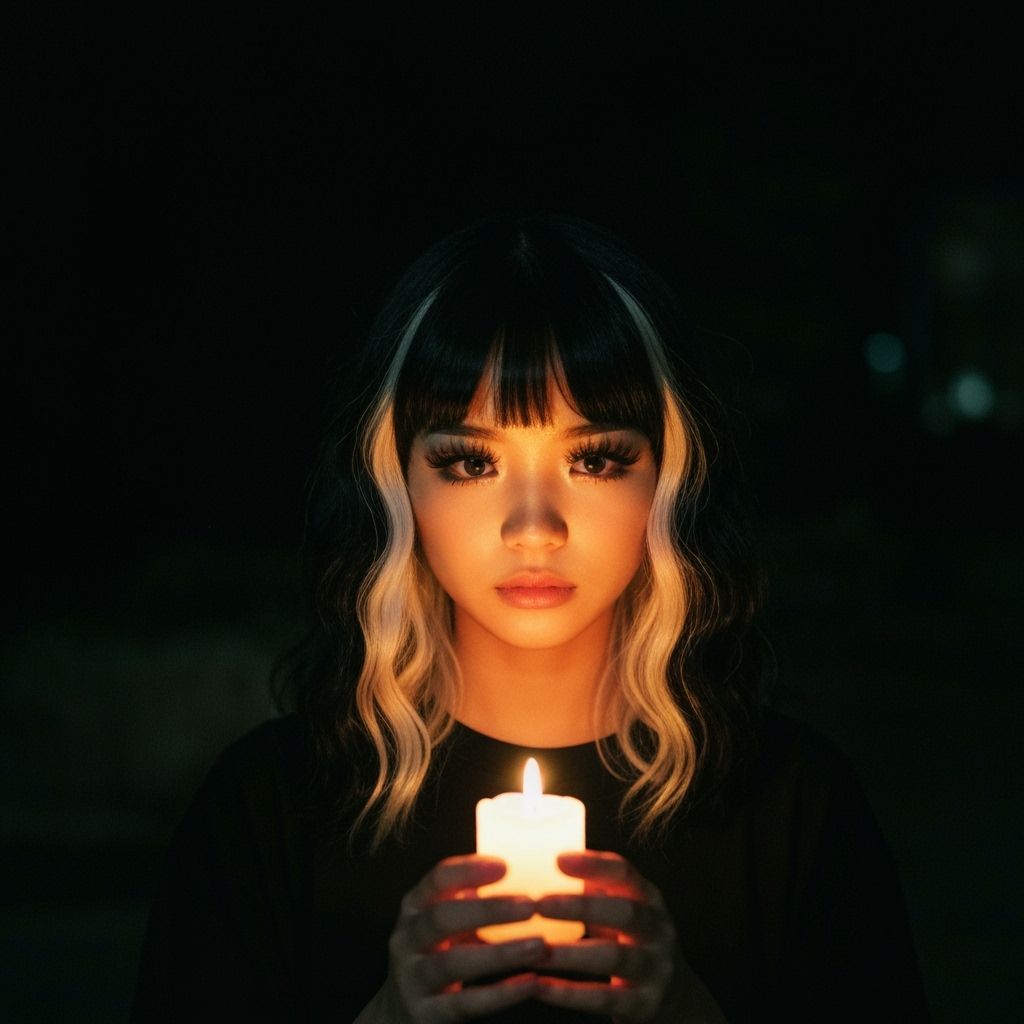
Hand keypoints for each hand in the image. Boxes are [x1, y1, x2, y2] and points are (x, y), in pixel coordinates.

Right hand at [358, 854, 547, 1022]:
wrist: (399, 1012)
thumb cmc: (435, 953)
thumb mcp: (442, 922)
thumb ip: (470, 899)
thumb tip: (527, 870)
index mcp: (414, 907)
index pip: (437, 879)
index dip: (469, 870)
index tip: (505, 866)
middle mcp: (407, 939)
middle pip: (443, 918)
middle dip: (488, 910)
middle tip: (530, 905)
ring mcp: (412, 978)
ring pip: (453, 962)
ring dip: (500, 953)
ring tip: (539, 945)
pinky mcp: (425, 1014)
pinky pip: (465, 1004)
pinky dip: (500, 993)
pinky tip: (530, 982)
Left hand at [532, 851, 725, 1022]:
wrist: (677, 998)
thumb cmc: (634, 940)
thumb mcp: (625, 909)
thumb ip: (597, 888)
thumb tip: (548, 861)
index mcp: (649, 899)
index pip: (625, 873)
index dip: (594, 865)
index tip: (558, 860)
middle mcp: (658, 930)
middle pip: (624, 912)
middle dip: (581, 906)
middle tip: (540, 904)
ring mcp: (655, 968)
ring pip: (614, 957)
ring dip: (571, 954)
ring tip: (536, 949)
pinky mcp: (644, 1004)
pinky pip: (604, 998)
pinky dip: (570, 994)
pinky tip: (540, 985)